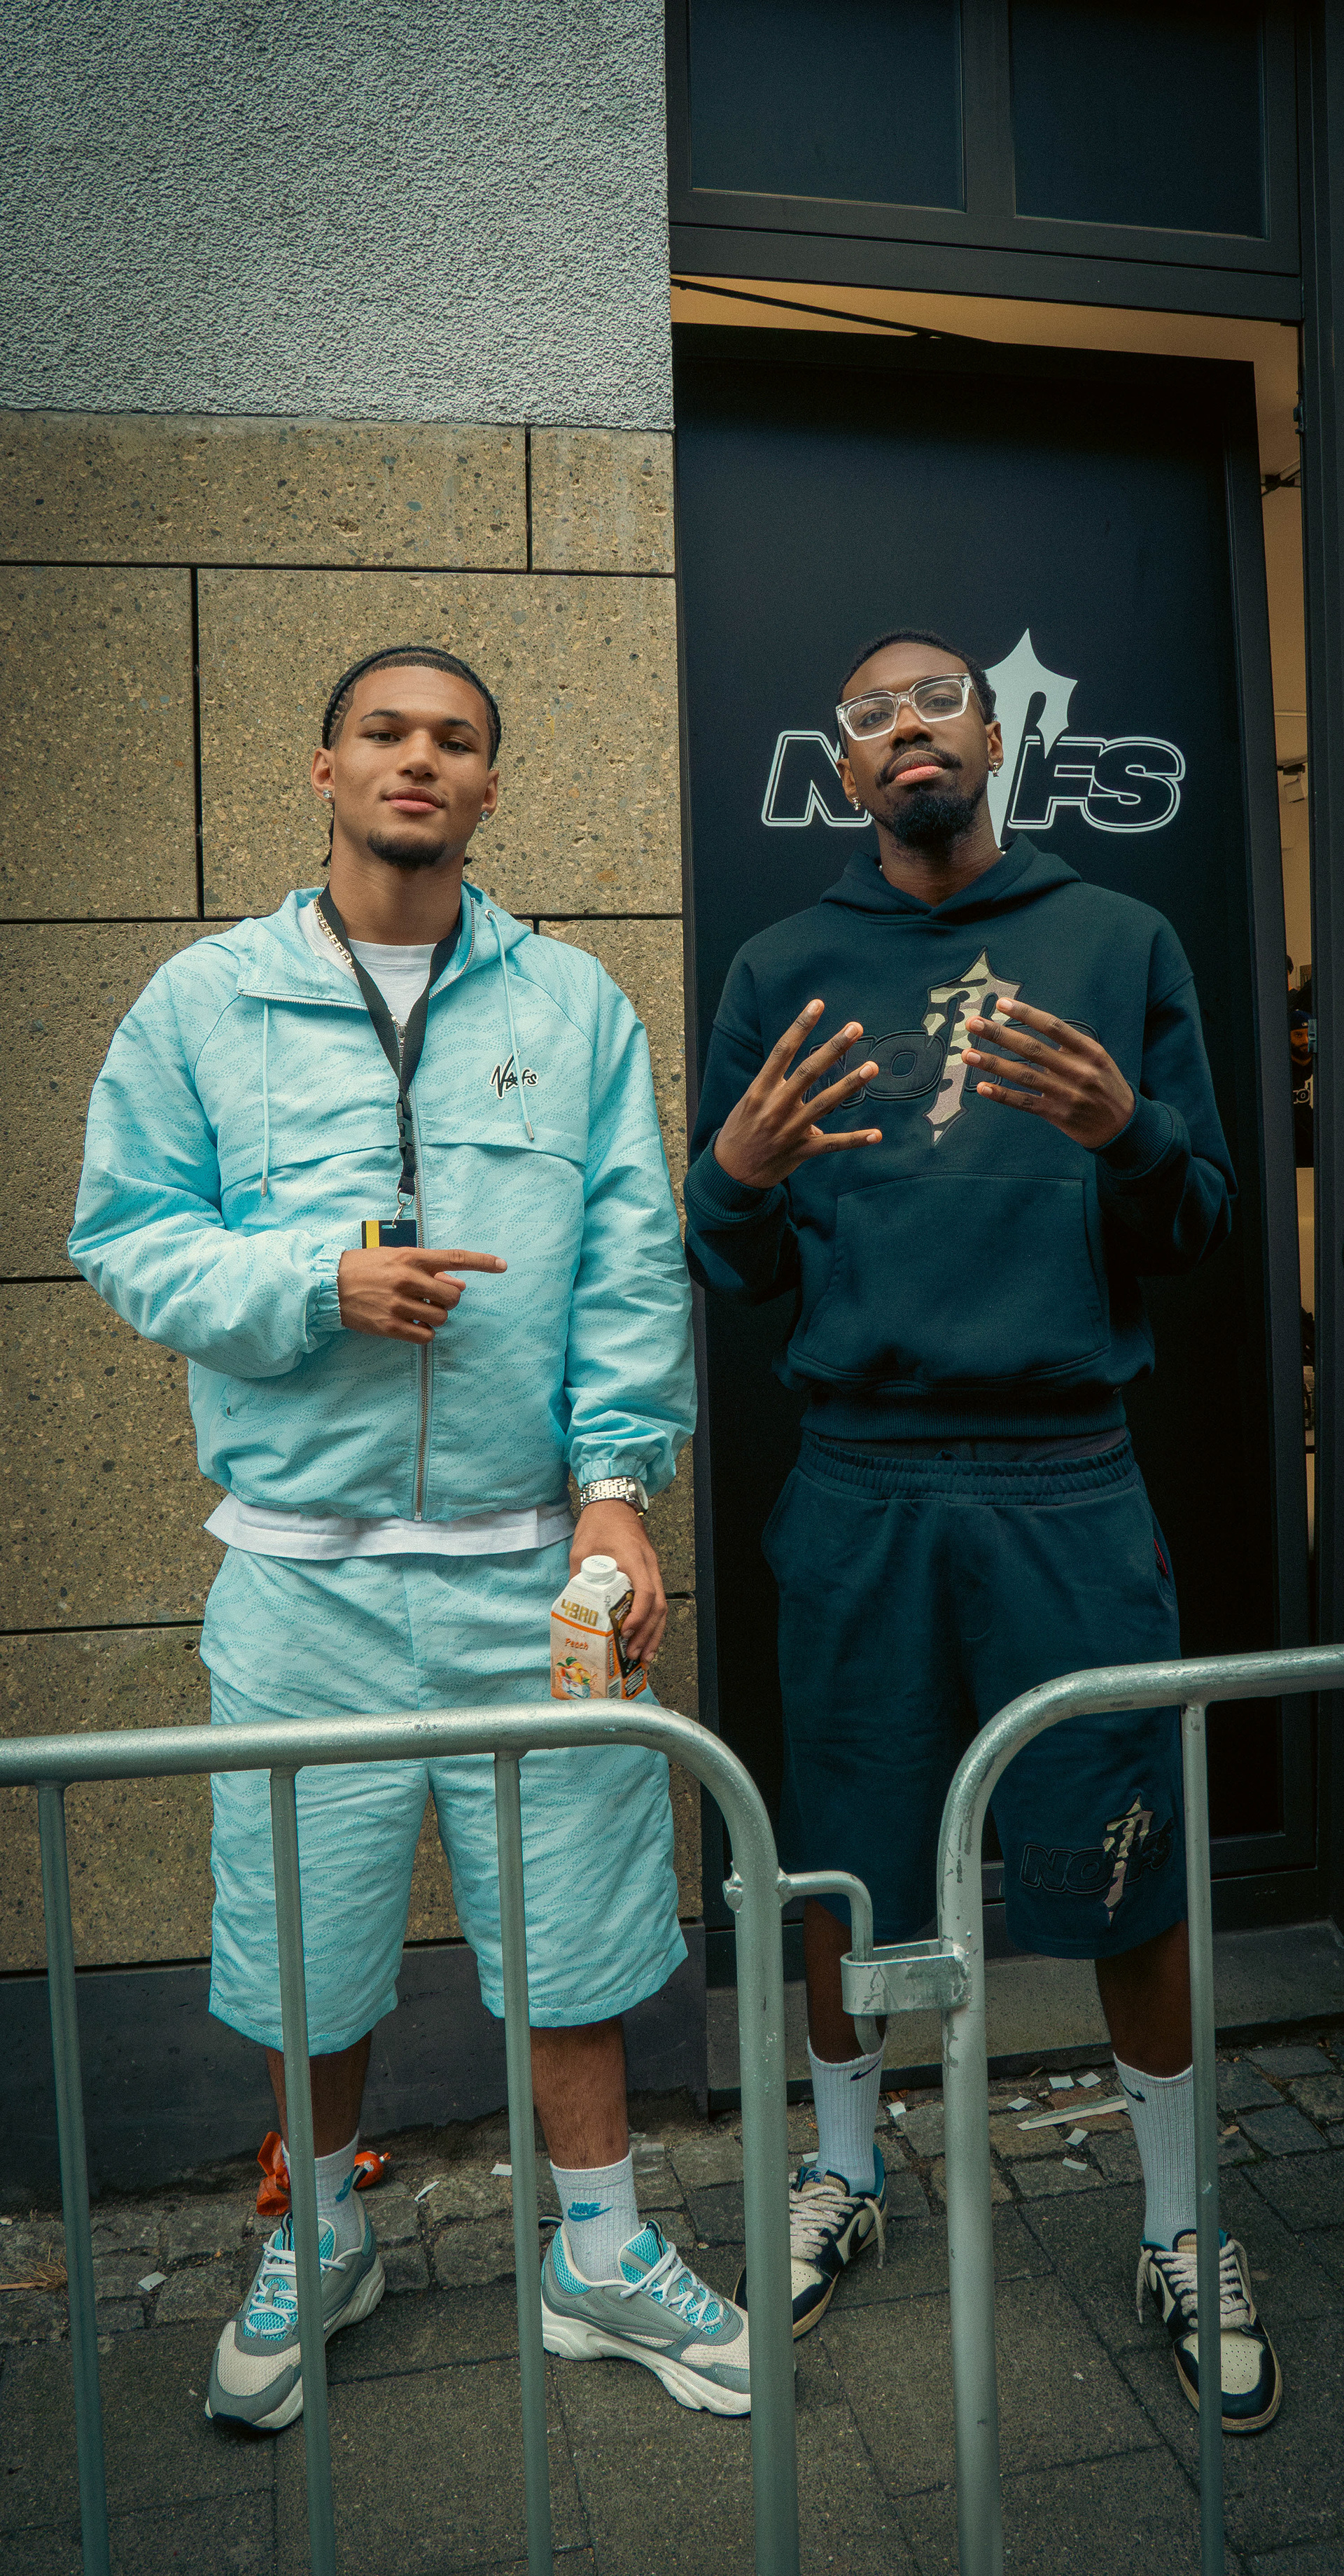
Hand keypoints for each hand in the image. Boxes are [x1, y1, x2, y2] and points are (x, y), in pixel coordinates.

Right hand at [337, 1245, 505, 1343]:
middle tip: (433, 1299)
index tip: (502, 1266)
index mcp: (411, 1257)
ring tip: (417, 1311)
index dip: (482, 1262)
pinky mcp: (390, 1326)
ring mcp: (398, 1304)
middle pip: (451, 1297)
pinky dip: (424, 1333)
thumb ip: (429, 1270)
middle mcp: (407, 1279)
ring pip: (440, 1318)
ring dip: (435, 1317)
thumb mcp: (397, 1258)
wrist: (329, 1284)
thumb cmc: (366, 1268)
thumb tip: (460, 1284)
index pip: (455, 1259)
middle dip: (448, 1301)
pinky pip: (425, 1336)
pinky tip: (411, 1325)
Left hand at [570, 1501, 666, 1664]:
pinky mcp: (650, 1572)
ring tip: (643, 1656)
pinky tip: (646, 1638)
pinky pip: (657, 1601)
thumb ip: (578, 1578)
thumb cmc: (597, 1524)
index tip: (625, 1631)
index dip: (638, 1615)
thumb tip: (573, 1609)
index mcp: (633, 1558)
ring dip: (654, 1633)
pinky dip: (653, 1622)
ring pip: (662, 1606)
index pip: (645, 1592)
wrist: (613, 1504)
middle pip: (659, 1606)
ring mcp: (652, 1569)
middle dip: (648, 1634)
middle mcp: (649, 1566)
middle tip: (633, 1655)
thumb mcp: (580, 1550)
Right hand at [713, 1001, 881, 1188]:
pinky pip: (832, 1144)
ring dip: (849, 1084)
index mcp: (760, 1090)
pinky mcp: (800, 1151)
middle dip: (833, 1048)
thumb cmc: (740, 1131)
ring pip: (824, 1103)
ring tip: (871, 1066)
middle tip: (855, 1027)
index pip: (782, 1051)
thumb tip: (804, 1076)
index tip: (818, 1004)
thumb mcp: (750, 1102)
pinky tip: (877, 1134)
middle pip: (809, 1072)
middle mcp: (775, 1106)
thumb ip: (777, 1087)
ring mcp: (789, 1130)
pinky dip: (855, 1140)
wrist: (729, 1173)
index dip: (800, 1026)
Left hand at [963, 1000, 1134, 1148]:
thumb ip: (1069, 1046)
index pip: (1053, 1026)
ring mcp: (1066, 1094)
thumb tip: (1033, 1029)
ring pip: (1023, 1075)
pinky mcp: (1057, 1115)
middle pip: (1032, 1048)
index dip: (1026, 1014)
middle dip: (999, 1034)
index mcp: (1089, 1051)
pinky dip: (1002, 1094)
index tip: (1002, 1004)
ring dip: (993, 1063)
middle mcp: (1078, 1071)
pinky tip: (982, 1086)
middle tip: (973, 1023)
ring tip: (968, 1054)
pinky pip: (1024, 1103)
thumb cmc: (1105, 1085)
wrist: (1123, 1126)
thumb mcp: (1097, 1059)